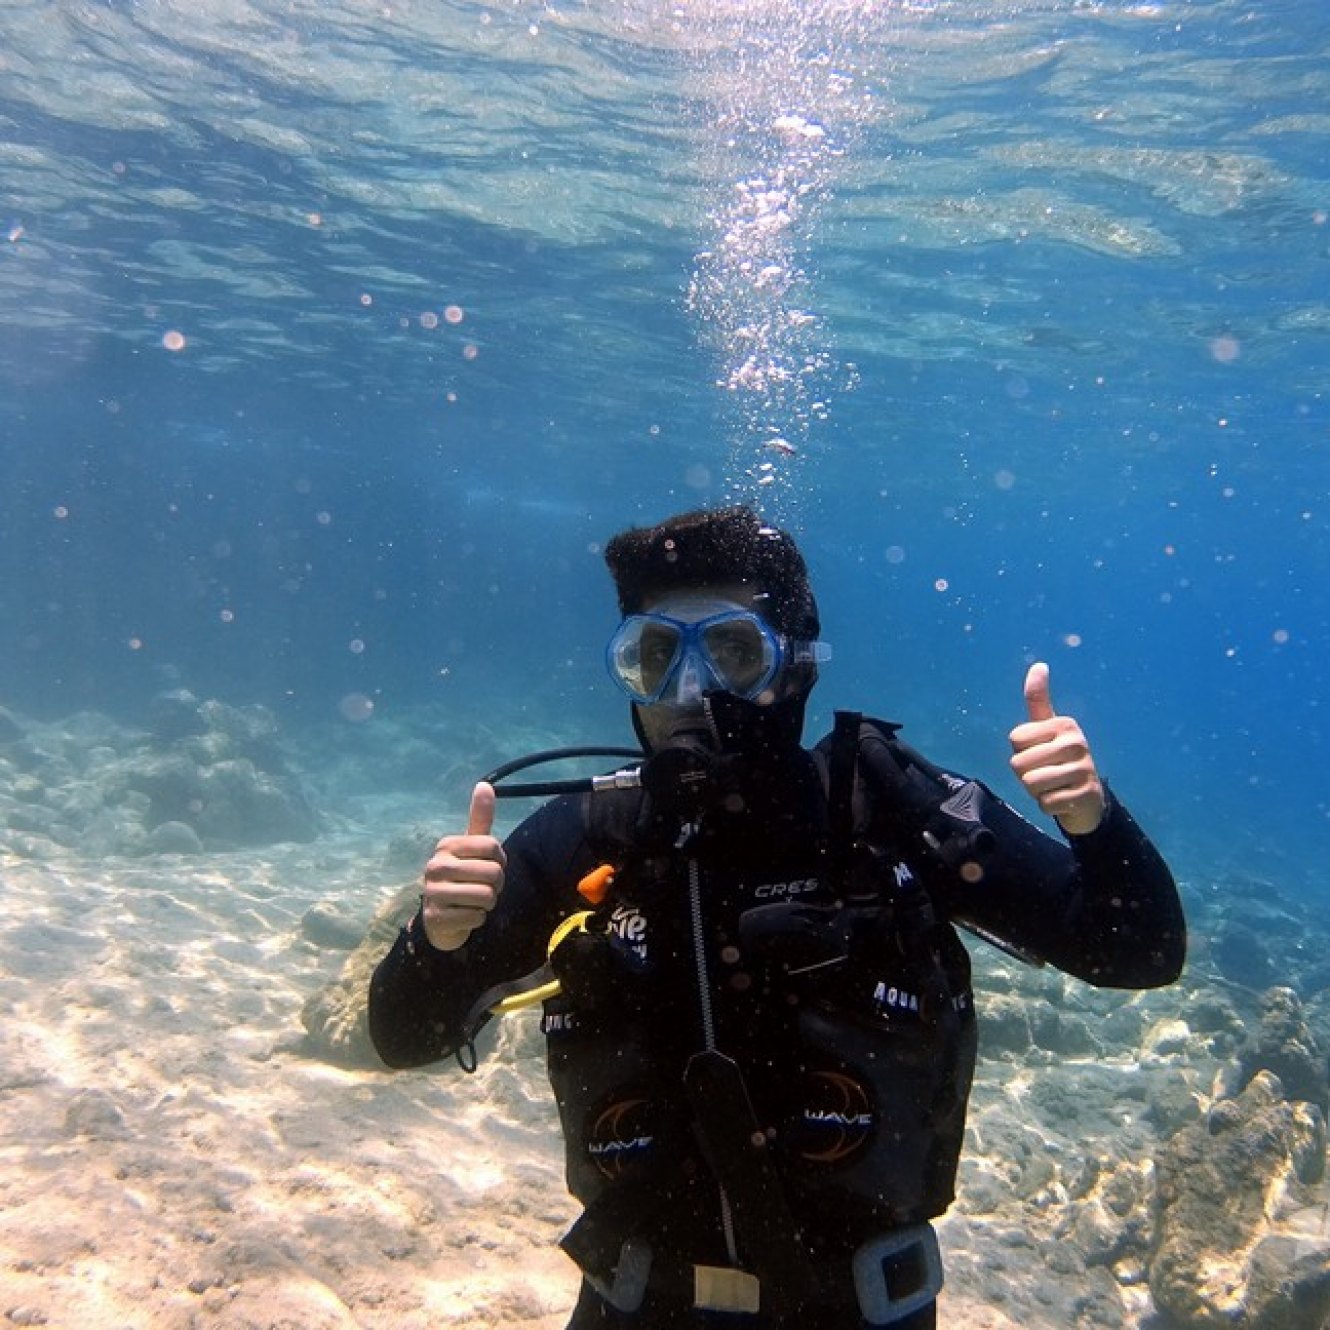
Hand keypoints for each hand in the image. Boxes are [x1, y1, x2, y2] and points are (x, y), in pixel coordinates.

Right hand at [421, 782, 506, 950]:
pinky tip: (464, 915)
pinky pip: (477, 917)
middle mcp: (436, 866)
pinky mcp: (437, 918)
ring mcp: (434, 893)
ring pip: (487, 896)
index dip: (500, 860)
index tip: (489, 865)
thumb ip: (479, 818)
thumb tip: (484, 784)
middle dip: (497, 885)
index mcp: (446, 845)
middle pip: (494, 873)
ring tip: (475, 901)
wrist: (439, 919)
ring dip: (488, 903)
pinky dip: (478, 919)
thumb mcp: (471, 847)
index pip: (493, 846)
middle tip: (485, 887)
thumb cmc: (462, 877)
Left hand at [1008, 662, 1105, 835]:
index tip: (1039, 753)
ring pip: (1031, 784)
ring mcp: (1084, 769)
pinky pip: (1045, 803)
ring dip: (1035, 791)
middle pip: (1019, 764)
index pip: (1015, 739)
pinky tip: (1062, 799)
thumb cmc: (1057, 760)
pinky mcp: (1086, 794)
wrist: (1087, 799)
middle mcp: (1077, 743)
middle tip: (1045, 773)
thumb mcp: (1047, 729)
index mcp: (1064, 724)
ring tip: (1053, 786)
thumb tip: (1039, 665)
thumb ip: (1038, 700)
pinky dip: (1048, 805)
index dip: (1020, 751)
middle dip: (1025, 774)